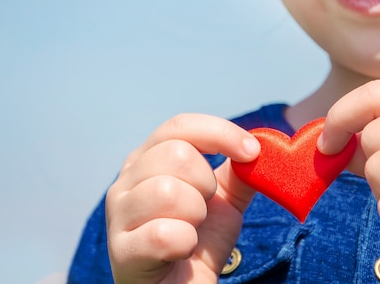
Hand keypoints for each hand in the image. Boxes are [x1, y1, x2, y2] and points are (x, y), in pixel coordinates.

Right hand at [105, 114, 260, 283]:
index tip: (252, 152)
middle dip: (206, 186)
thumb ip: (239, 172)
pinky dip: (184, 244)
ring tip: (190, 231)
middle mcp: (125, 181)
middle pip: (177, 155)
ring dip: (195, 217)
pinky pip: (164, 233)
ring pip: (169, 191)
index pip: (179, 126)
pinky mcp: (122, 251)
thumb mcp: (224, 201)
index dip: (220, 133)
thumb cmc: (197, 244)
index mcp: (147, 160)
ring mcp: (118, 216)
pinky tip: (180, 252)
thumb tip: (262, 146)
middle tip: (203, 211)